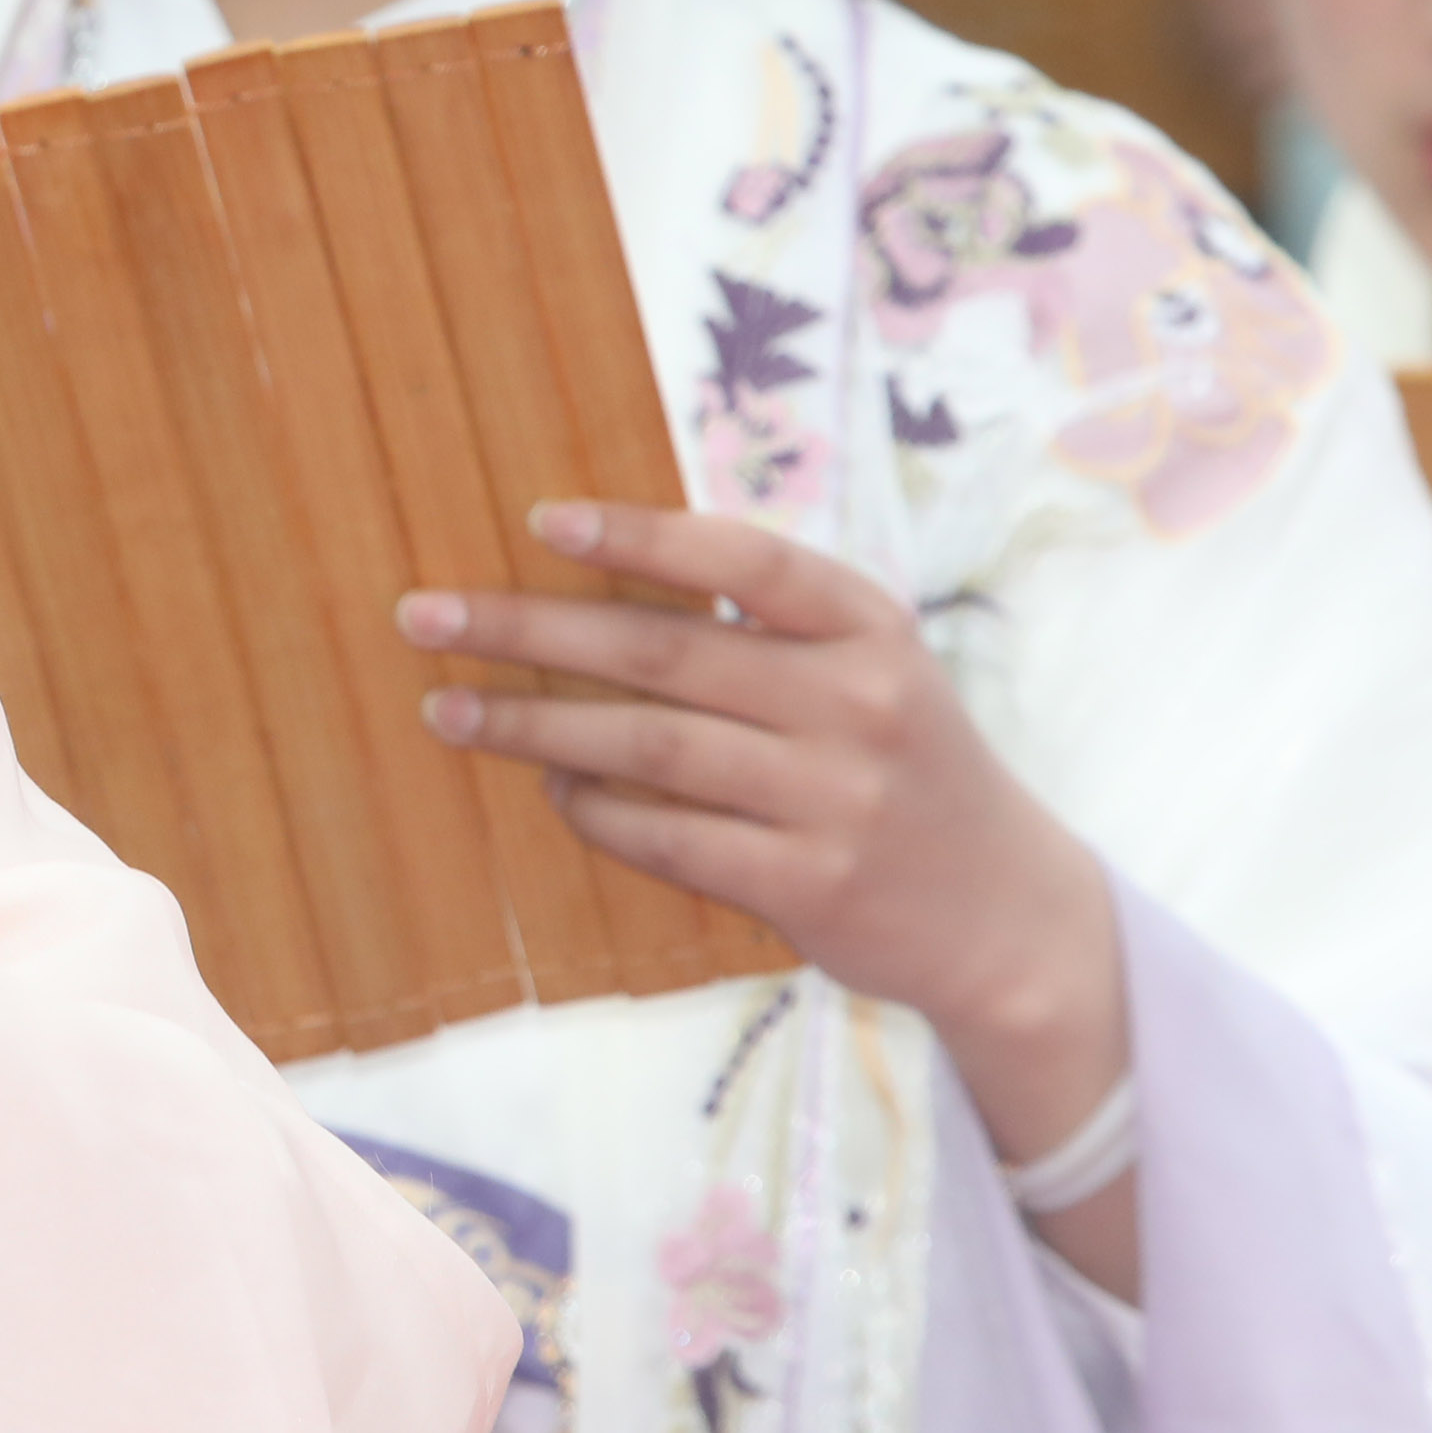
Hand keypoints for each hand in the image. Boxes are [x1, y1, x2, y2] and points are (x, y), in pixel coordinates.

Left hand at [409, 502, 1133, 1281]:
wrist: (1006, 914)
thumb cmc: (899, 760)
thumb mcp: (868, 665)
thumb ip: (766, 619)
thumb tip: (596, 558)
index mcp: (868, 625)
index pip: (744, 558)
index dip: (640, 534)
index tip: (538, 519)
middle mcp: (857, 702)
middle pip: (665, 652)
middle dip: (530, 629)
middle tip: (424, 616)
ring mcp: (836, 798)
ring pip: (650, 748)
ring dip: (535, 726)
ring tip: (448, 710)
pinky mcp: (812, 886)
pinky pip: (673, 840)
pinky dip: (598, 812)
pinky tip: (551, 790)